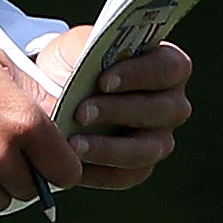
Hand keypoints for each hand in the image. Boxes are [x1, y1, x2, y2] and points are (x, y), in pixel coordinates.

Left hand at [29, 31, 192, 191]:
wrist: (50, 96)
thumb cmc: (73, 66)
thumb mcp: (76, 47)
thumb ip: (88, 48)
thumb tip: (88, 64)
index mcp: (167, 66)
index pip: (170, 67)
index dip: (140, 74)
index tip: (103, 80)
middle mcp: (172, 104)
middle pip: (164, 111)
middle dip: (120, 111)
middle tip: (81, 113)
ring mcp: (159, 139)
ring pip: (147, 149)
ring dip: (109, 147)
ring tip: (73, 144)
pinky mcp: (138, 167)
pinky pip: (127, 175)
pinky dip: (99, 171)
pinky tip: (74, 162)